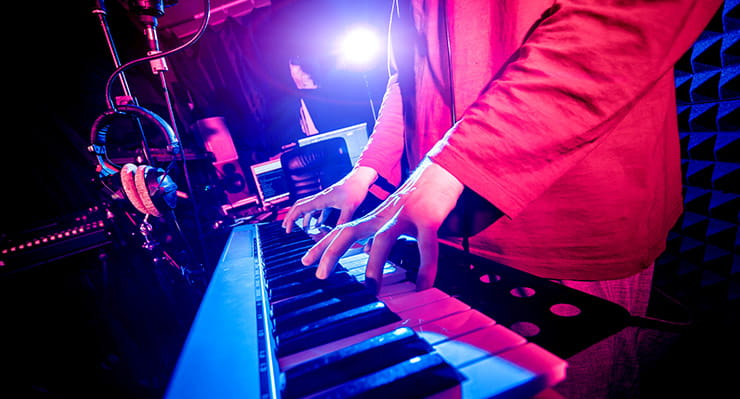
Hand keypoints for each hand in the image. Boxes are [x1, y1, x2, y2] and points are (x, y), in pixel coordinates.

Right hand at [282, 166, 377, 232]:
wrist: (360, 179)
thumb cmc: (355, 190)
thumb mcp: (350, 207)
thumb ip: (343, 221)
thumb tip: (338, 234)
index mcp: (320, 200)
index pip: (299, 208)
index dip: (291, 219)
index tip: (287, 230)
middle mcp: (319, 198)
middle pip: (299, 206)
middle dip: (291, 217)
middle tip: (286, 228)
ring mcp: (324, 199)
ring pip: (308, 208)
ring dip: (302, 218)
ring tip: (301, 230)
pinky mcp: (330, 200)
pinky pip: (318, 209)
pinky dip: (315, 218)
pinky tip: (319, 225)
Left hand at [301, 159, 463, 291]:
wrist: (442, 171)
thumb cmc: (418, 198)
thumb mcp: (394, 216)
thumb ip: (379, 233)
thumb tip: (367, 251)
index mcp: (375, 217)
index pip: (342, 230)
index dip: (322, 246)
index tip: (306, 261)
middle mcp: (384, 215)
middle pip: (350, 231)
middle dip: (332, 252)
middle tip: (320, 275)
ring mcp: (405, 215)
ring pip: (384, 239)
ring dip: (375, 264)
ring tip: (370, 289)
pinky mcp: (428, 218)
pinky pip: (425, 246)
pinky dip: (425, 268)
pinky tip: (423, 284)